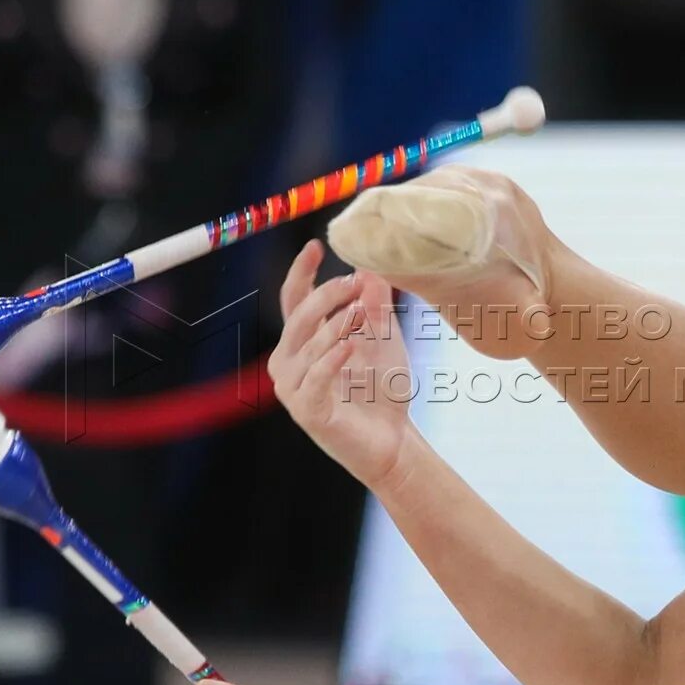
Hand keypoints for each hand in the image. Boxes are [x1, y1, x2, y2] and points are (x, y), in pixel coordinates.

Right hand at [269, 239, 413, 486]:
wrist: (393, 439)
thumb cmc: (383, 390)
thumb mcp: (383, 339)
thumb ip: (375, 306)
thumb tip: (368, 268)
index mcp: (304, 341)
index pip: (294, 299)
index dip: (301, 271)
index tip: (316, 245)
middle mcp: (290, 362)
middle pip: (298, 317)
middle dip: (324, 296)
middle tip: (352, 282)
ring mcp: (294, 388)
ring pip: (306, 346)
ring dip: (333, 327)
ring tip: (358, 313)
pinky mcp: (307, 412)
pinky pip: (315, 379)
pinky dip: (332, 359)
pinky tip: (350, 346)